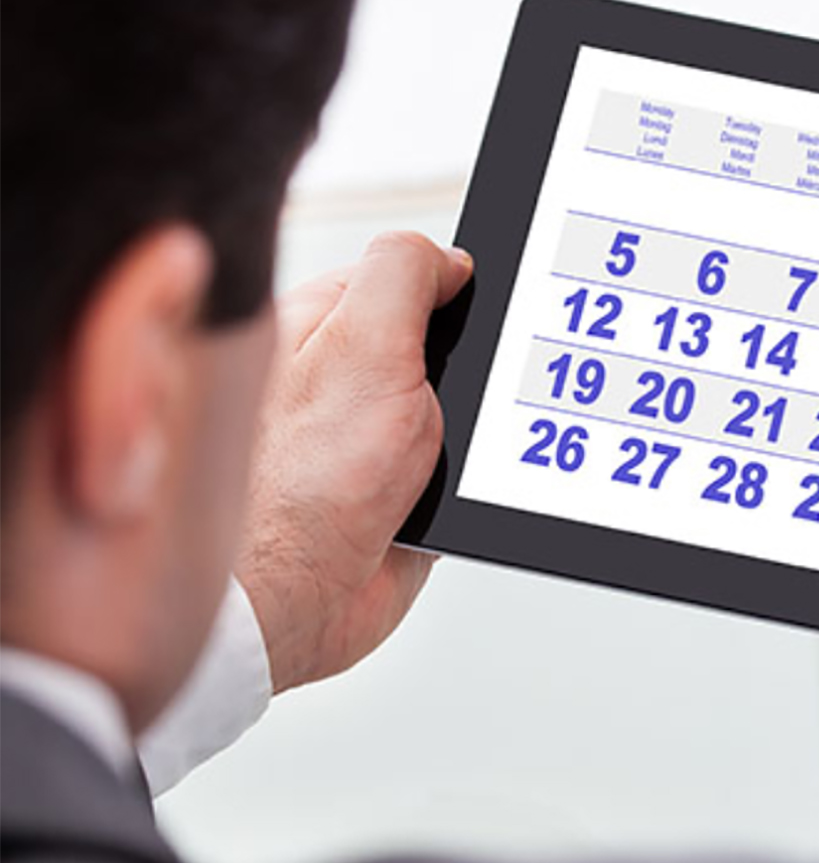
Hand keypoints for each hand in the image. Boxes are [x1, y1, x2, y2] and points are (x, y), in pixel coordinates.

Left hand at [235, 232, 471, 691]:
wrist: (287, 606)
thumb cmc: (297, 484)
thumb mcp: (363, 344)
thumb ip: (404, 276)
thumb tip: (449, 257)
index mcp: (321, 328)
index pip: (405, 279)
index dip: (453, 289)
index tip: (486, 305)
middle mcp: (341, 384)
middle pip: (441, 348)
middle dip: (471, 371)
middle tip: (465, 393)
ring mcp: (367, 446)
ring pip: (457, 416)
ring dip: (471, 435)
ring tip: (449, 454)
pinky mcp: (393, 503)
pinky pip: (458, 478)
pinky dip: (468, 486)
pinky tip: (450, 495)